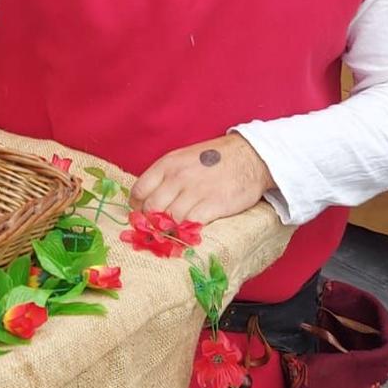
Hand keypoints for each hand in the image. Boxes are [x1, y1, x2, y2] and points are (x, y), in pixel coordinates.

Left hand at [132, 134, 272, 227]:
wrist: (250, 156)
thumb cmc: (215, 159)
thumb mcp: (184, 159)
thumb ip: (166, 177)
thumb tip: (148, 199)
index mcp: (167, 164)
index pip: (138, 191)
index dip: (137, 207)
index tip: (143, 215)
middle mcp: (177, 177)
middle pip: (151, 208)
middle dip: (152, 221)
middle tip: (160, 226)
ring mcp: (194, 191)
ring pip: (169, 219)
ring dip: (171, 228)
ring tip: (177, 230)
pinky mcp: (212, 205)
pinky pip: (190, 224)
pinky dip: (188, 231)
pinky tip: (192, 230)